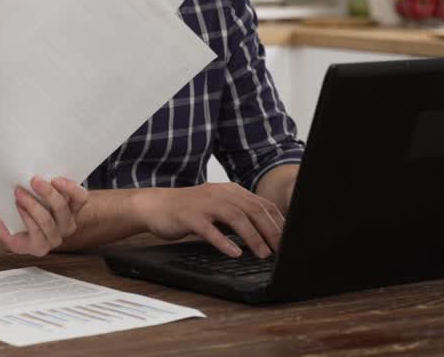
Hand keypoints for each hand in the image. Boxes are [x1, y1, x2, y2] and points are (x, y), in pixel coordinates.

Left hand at [0, 177, 88, 256]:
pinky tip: (18, 207)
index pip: (81, 198)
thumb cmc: (23, 204)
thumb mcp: (34, 190)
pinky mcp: (41, 248)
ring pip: (47, 220)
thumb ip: (42, 183)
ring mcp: (54, 238)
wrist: (7, 226)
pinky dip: (26, 217)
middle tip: (34, 180)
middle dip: (48, 193)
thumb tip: (38, 170)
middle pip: (62, 208)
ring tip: (19, 193)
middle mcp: (66, 225)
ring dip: (32, 204)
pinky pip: (36, 231)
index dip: (71, 188)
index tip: (55, 178)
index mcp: (71, 209)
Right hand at [135, 183, 283, 258]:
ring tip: (263, 253)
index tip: (289, 240)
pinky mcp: (189, 216)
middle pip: (252, 209)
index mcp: (229, 191)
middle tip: (281, 250)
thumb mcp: (217, 209)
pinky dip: (224, 242)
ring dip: (252, 236)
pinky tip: (234, 253)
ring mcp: (203, 203)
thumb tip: (266, 234)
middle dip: (270, 230)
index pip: (261, 204)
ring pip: (235, 217)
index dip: (278, 222)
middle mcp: (219, 193)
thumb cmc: (188, 211)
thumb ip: (238, 216)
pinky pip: (209, 229)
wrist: (154, 206)